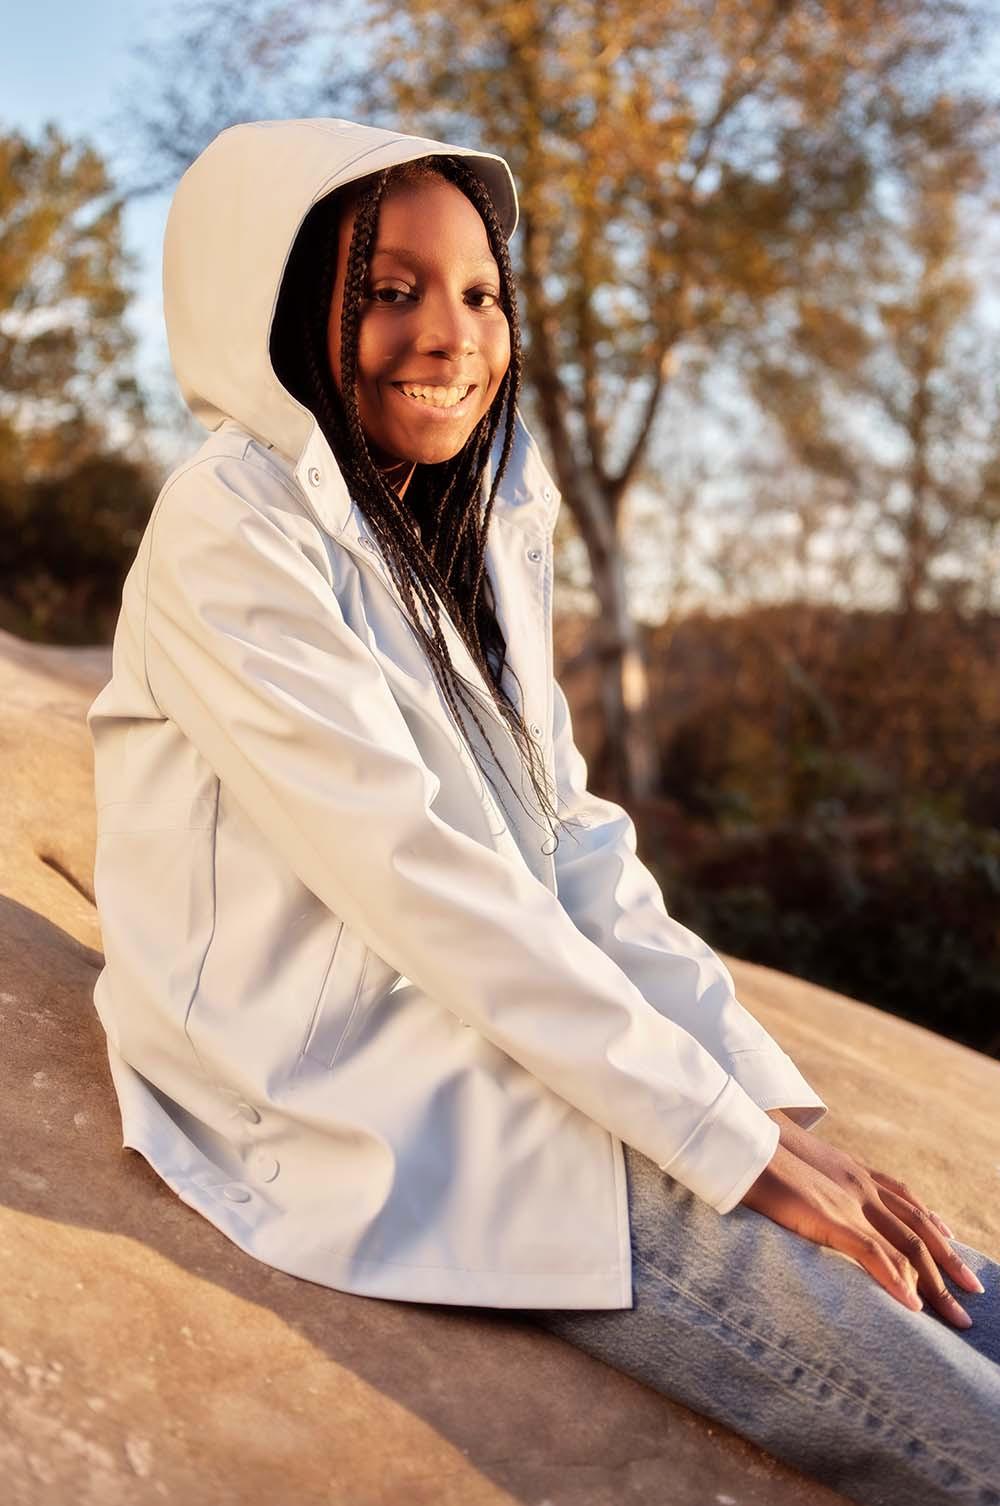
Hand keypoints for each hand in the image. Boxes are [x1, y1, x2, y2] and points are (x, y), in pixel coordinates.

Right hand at [738, 1112, 983, 1327]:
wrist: (743, 1142)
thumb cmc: (763, 1157)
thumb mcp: (801, 1172)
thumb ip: (819, 1188)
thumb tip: (818, 1205)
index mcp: (857, 1175)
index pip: (910, 1208)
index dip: (937, 1232)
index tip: (956, 1255)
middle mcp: (863, 1188)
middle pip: (919, 1231)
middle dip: (949, 1267)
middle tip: (973, 1297)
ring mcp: (851, 1202)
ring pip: (908, 1247)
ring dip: (936, 1286)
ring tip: (956, 1317)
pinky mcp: (832, 1218)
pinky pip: (875, 1254)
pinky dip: (897, 1281)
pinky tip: (913, 1306)